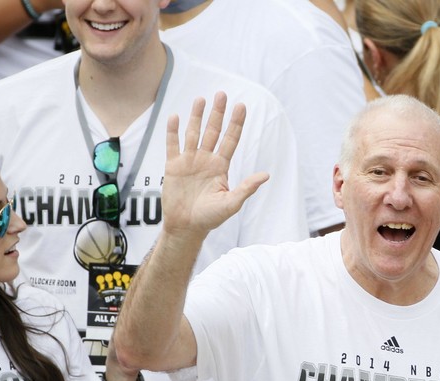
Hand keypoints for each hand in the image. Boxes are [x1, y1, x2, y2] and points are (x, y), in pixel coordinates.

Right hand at [162, 93, 268, 240]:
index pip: (230, 140)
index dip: (236, 123)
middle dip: (218, 113)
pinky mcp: (173, 166)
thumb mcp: (231, 203)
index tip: (241, 106)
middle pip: (213, 131)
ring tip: (201, 99)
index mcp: (221, 166)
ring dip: (197, 117)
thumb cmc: (210, 217)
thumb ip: (247, 188)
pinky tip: (175, 117)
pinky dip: (173, 131)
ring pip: (194, 133)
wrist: (186, 227)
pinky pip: (173, 145)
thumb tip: (266, 175)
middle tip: (222, 94)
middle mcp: (206, 160)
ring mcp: (189, 161)